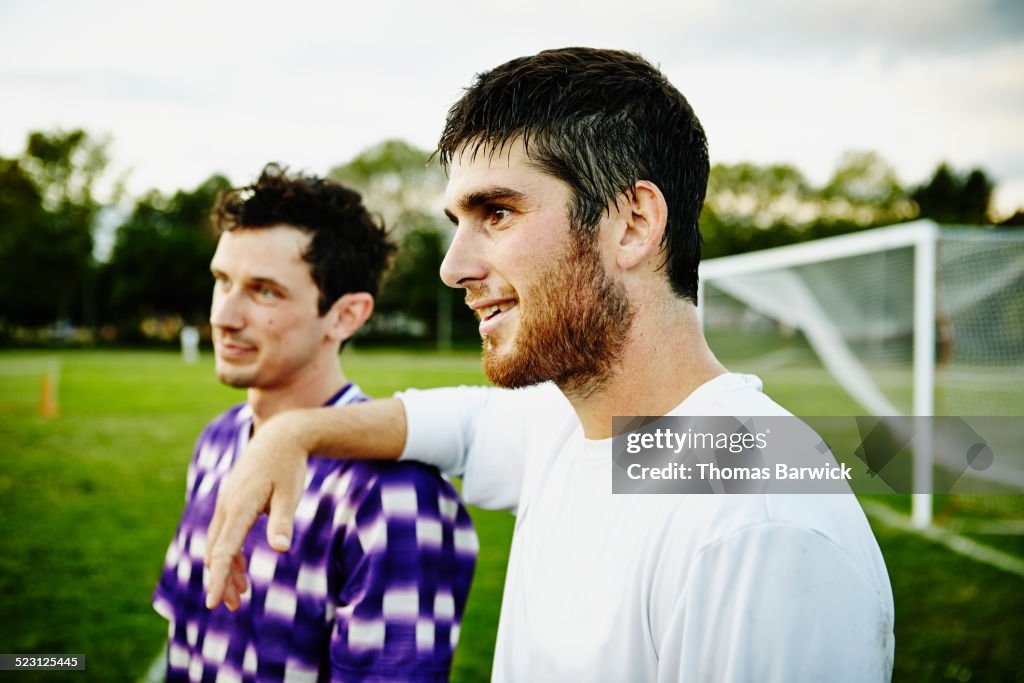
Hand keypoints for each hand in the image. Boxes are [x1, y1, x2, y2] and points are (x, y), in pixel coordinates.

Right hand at [203, 411, 309, 609]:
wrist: (280, 436)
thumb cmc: (288, 466)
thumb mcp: (291, 494)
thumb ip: (283, 521)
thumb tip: (281, 549)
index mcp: (240, 506)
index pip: (225, 550)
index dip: (219, 579)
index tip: (213, 603)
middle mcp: (226, 506)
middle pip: (217, 551)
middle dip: (221, 580)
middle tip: (233, 607)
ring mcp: (226, 503)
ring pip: (218, 544)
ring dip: (226, 569)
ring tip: (241, 594)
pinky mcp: (231, 502)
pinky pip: (224, 533)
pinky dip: (230, 553)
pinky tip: (243, 568)